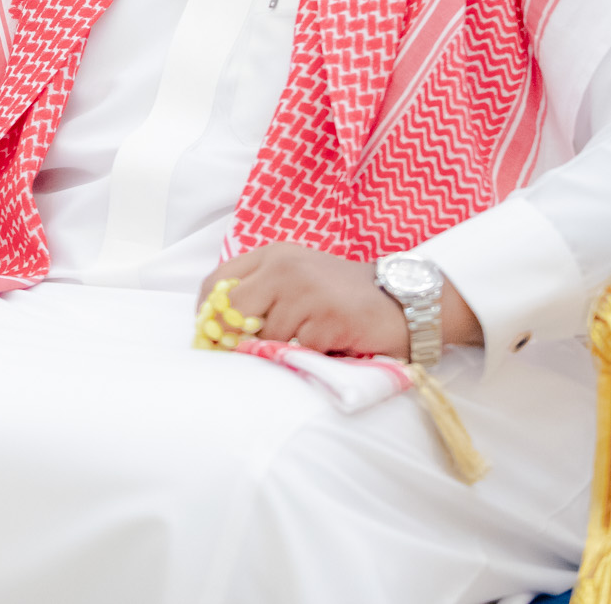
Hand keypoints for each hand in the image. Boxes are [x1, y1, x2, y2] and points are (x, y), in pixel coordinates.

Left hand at [197, 243, 479, 358]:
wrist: (403, 299)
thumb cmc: (343, 295)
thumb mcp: (296, 281)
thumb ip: (260, 295)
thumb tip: (217, 332)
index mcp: (272, 255)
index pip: (217, 283)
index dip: (208, 315)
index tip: (213, 337)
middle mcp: (284, 267)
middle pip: (233, 310)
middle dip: (239, 337)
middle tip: (257, 350)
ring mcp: (306, 291)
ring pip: (267, 336)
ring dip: (285, 348)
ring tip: (312, 338)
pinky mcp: (327, 317)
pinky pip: (299, 349)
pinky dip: (311, 354)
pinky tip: (332, 342)